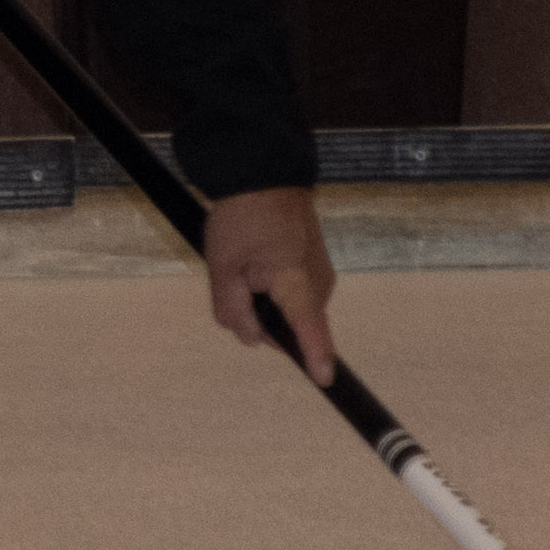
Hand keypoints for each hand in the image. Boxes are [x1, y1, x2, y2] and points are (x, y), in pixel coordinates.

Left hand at [201, 185, 336, 382]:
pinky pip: (294, 292)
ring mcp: (320, 272)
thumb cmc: (242, 214)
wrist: (263, 169)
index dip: (316, 357)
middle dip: (263, 319)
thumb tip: (252, 338)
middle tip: (237, 282)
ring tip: (246, 264)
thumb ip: (234, 310)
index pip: (311, 330)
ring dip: (266, 301)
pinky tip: (256, 261)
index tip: (325, 380)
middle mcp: (318, 281)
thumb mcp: (223, 266)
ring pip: (291, 309)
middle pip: (292, 325)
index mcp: (297, 281)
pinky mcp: (315, 264)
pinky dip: (274, 288)